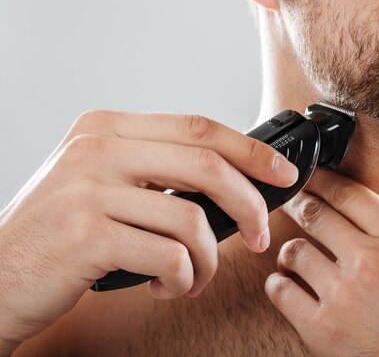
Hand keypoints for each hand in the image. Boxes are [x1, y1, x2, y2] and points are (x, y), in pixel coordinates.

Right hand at [0, 110, 297, 352]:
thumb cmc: (60, 232)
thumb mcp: (103, 182)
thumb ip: (157, 170)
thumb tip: (234, 179)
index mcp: (107, 127)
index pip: (199, 127)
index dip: (250, 149)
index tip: (281, 172)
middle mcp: (97, 147)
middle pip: (207, 164)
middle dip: (249, 204)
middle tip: (260, 236)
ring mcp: (88, 189)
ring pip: (192, 219)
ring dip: (208, 260)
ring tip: (194, 277)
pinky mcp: (86, 235)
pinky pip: (169, 256)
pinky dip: (182, 279)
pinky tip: (167, 287)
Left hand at [265, 170, 378, 356]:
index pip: (351, 194)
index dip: (324, 180)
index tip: (312, 176)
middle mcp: (373, 261)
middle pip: (315, 214)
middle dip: (299, 204)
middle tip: (290, 202)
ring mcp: (344, 295)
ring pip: (294, 251)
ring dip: (291, 251)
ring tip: (295, 256)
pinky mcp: (322, 330)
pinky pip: (280, 290)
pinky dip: (279, 285)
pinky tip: (289, 286)